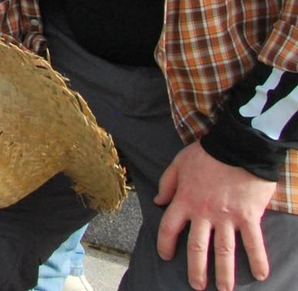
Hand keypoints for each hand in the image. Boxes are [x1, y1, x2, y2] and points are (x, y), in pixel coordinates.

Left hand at [155, 140, 275, 290]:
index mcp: (185, 200)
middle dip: (196, 270)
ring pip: (224, 251)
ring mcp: (227, 217)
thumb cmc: (208, 152)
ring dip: (225, 273)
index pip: (169, 228)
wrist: (238, 146)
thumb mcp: (179, 163)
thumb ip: (167, 183)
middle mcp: (204, 213)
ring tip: (225, 290)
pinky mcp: (249, 217)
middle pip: (197, 247)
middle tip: (197, 287)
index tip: (166, 256)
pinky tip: (261, 275)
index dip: (165, 244)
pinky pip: (254, 242)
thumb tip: (159, 202)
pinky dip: (259, 260)